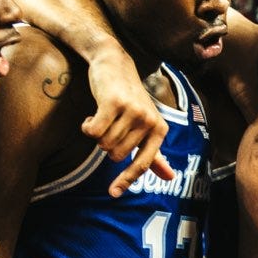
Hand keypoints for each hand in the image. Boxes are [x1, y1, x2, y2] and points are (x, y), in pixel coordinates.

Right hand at [82, 48, 172, 197]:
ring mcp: (133, 112)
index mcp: (159, 130)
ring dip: (97, 133)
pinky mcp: (113, 103)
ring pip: (103, 143)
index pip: (142, 163)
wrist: (115, 63)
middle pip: (115, 155)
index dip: (126, 180)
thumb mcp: (146, 126)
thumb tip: (170, 177)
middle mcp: (149, 121)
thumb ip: (155, 153)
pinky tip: (92, 115)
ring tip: (104, 116)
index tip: (112, 194)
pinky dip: (87, 126)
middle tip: (110, 125)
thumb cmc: (130, 99)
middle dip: (106, 145)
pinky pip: (93, 131)